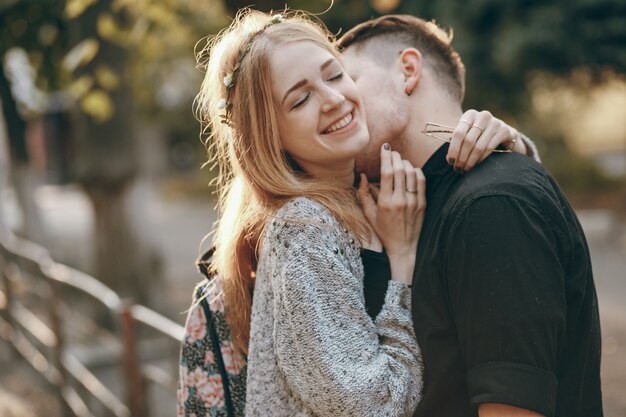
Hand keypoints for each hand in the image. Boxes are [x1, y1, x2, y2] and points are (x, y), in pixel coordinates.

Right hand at [357, 144, 425, 284]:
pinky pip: (422, 181)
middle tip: (391, 151)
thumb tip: (362, 176)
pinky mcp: (423, 203)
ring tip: (400, 161)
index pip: (387, 173)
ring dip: (405, 163)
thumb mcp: (369, 215)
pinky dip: (416, 171)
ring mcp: (414, 201)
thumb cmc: (384, 231)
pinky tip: (411, 170)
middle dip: (395, 156)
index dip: (386, 157)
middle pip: (399, 169)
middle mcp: (400, 200)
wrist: (404, 247)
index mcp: (385, 202)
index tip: (385, 147)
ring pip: (412, 173)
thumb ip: (363, 195)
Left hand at [447, 109, 525, 171]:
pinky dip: (481, 159)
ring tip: (465, 169)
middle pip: (468, 141)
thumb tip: (449, 159)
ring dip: (470, 161)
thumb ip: (458, 145)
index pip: (458, 133)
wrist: (504, 134)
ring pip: (478, 146)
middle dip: (462, 157)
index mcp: (470, 115)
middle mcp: (483, 116)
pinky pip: (489, 148)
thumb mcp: (468, 136)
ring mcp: (495, 122)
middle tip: (458, 168)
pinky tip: (476, 164)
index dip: (453, 149)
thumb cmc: (480, 136)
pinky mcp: (504, 131)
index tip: (451, 161)